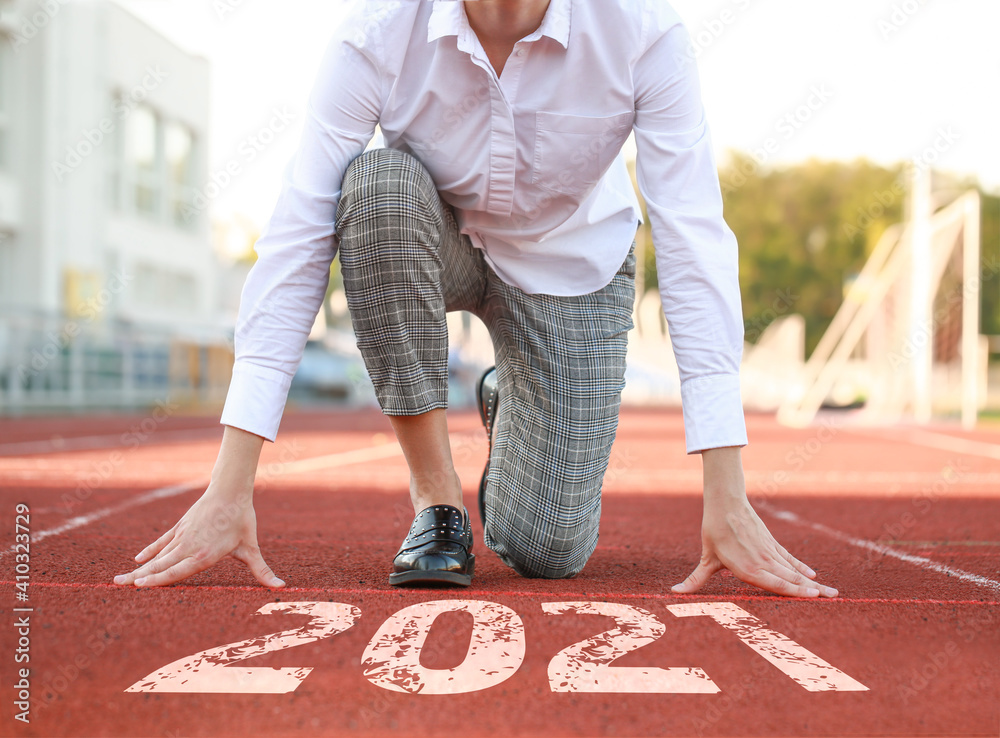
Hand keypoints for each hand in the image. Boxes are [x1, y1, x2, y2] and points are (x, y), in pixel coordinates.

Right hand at [113, 485, 283, 587]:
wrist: (231, 489)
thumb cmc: (242, 519)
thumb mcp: (251, 547)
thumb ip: (262, 570)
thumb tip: (281, 586)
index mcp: (204, 555)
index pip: (177, 572)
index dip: (158, 580)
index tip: (139, 587)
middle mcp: (189, 547)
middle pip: (160, 566)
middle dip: (139, 578)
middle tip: (117, 587)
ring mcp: (182, 536)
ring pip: (157, 556)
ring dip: (139, 568)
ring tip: (119, 579)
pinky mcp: (180, 526)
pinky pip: (161, 542)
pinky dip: (149, 550)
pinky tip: (137, 559)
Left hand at [672, 447, 837, 598]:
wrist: (725, 501)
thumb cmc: (714, 530)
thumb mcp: (706, 557)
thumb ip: (696, 579)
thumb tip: (674, 591)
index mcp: (746, 568)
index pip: (774, 583)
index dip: (794, 591)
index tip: (813, 597)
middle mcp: (761, 561)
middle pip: (790, 578)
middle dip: (811, 590)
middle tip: (833, 599)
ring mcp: (769, 552)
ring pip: (793, 569)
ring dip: (812, 581)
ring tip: (832, 592)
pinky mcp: (771, 543)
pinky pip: (789, 558)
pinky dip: (801, 566)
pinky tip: (814, 575)